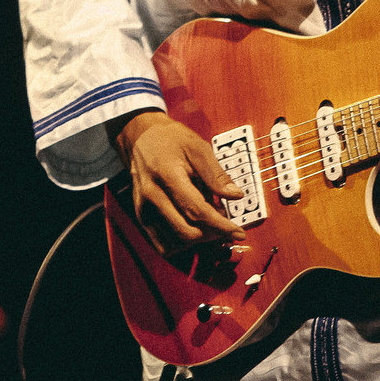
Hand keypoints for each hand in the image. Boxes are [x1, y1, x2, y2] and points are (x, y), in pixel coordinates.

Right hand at [109, 109, 245, 251]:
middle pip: (187, 231)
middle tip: (226, 224)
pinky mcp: (141, 216)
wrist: (141, 137)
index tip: (238, 232)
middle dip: (212, 233)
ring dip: (197, 240)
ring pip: (175, 242)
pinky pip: (161, 244)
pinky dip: (181, 243)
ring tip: (209, 223)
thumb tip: (235, 195)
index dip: (221, 225)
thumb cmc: (170, 139)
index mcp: (167, 175)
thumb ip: (216, 174)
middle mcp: (152, 195)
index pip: (197, 210)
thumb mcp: (197, 147)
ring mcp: (143, 208)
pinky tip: (192, 229)